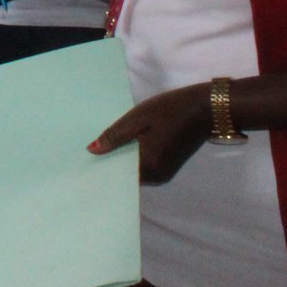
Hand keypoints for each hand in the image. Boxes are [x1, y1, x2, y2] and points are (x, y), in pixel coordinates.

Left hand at [90, 84, 210, 184]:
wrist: (205, 109)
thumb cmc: (170, 110)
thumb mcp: (138, 118)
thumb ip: (114, 136)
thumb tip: (92, 151)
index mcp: (149, 167)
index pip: (117, 174)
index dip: (100, 167)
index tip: (82, 160)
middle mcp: (157, 177)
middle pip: (125, 174)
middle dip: (109, 162)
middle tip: (87, 150)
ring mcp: (164, 173)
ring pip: (135, 170)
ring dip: (121, 159)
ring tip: (100, 146)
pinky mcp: (168, 166)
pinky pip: (144, 166)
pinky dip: (133, 157)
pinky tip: (121, 145)